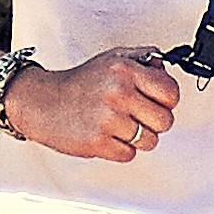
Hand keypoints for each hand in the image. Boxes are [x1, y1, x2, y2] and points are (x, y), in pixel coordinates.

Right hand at [4, 48, 188, 164]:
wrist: (42, 101)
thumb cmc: (79, 83)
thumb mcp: (112, 59)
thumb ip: (142, 60)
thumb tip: (165, 68)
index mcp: (125, 71)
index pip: (171, 92)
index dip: (167, 101)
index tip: (157, 102)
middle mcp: (119, 93)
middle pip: (165, 121)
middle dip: (154, 122)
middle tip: (137, 116)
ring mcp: (109, 119)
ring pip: (149, 141)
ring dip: (137, 137)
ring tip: (119, 126)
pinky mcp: (98, 142)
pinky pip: (129, 154)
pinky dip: (120, 149)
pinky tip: (107, 135)